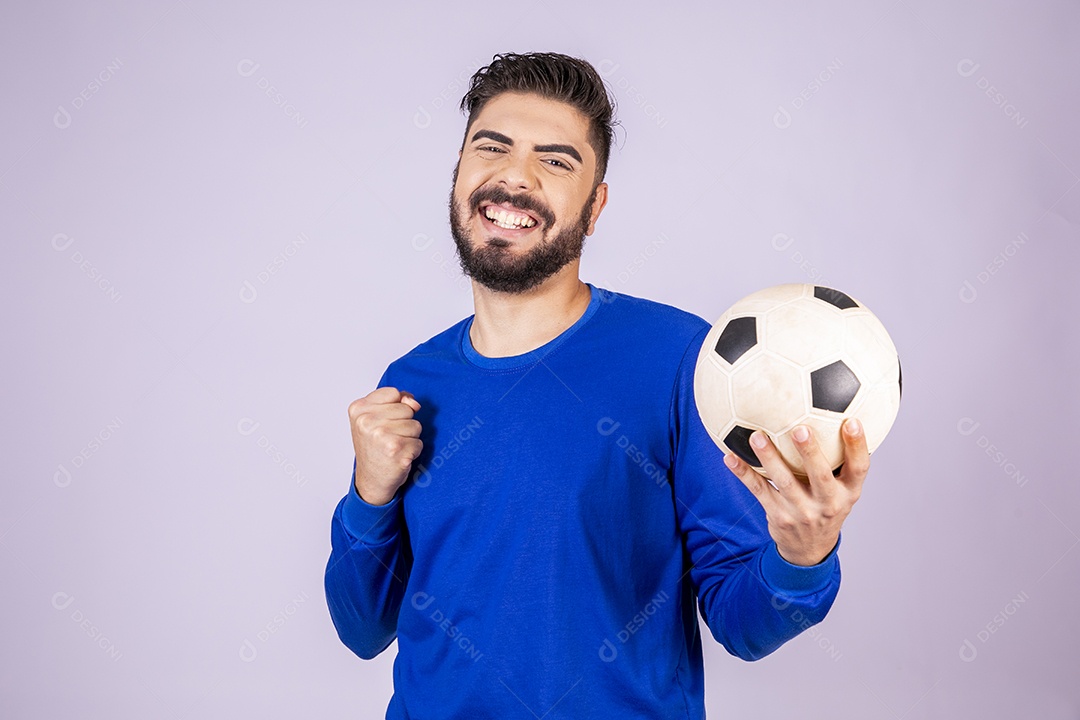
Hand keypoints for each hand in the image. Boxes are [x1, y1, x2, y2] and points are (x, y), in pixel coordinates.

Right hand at [348, 387, 422, 505]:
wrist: (371, 480)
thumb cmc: (374, 448)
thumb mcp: (376, 418)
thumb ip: (396, 402)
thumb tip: (414, 403)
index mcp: (359, 409)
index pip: (393, 393)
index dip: (396, 407)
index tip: (384, 421)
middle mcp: (367, 421)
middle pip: (407, 409)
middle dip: (404, 423)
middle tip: (388, 438)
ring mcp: (381, 436)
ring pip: (416, 425)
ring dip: (409, 438)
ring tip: (393, 447)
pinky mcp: (396, 451)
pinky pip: (419, 443)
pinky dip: (413, 451)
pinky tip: (399, 457)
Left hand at [723, 419, 868, 565]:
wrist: (810, 550)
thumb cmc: (827, 506)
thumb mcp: (844, 489)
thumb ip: (843, 459)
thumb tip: (841, 413)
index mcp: (848, 492)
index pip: (860, 468)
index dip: (858, 445)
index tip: (852, 421)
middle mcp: (829, 503)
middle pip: (821, 476)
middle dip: (810, 453)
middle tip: (799, 428)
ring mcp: (802, 512)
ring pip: (784, 482)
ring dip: (769, 458)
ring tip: (757, 436)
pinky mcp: (779, 516)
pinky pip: (759, 491)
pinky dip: (743, 473)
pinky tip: (730, 457)